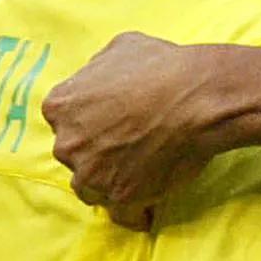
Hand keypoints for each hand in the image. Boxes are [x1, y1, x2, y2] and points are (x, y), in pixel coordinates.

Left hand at [44, 32, 216, 228]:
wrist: (199, 96)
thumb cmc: (164, 67)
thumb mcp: (122, 47)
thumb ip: (98, 68)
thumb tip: (100, 78)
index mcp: (61, 105)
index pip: (65, 120)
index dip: (90, 121)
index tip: (110, 123)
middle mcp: (68, 142)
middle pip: (74, 154)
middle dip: (97, 151)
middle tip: (130, 145)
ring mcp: (92, 173)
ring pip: (90, 186)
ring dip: (110, 182)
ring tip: (140, 175)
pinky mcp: (120, 196)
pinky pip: (120, 214)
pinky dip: (133, 213)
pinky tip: (146, 210)